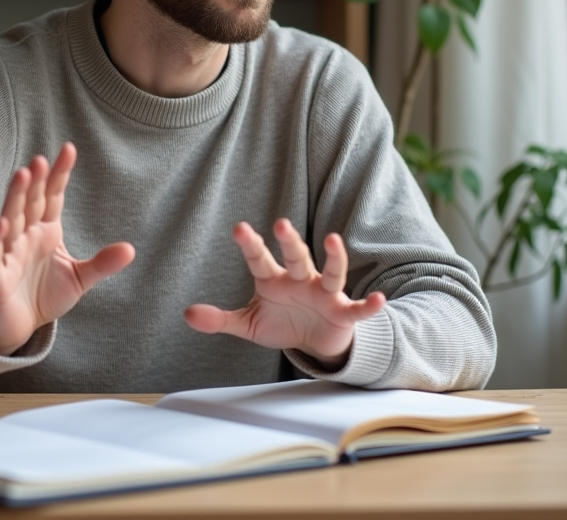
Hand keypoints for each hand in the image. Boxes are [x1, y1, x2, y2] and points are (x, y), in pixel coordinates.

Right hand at [0, 142, 133, 355]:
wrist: (20, 326)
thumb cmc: (45, 294)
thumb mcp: (79, 277)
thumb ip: (102, 263)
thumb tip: (131, 249)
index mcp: (46, 231)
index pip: (52, 197)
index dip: (59, 174)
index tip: (68, 149)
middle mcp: (26, 236)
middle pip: (30, 203)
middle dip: (35, 182)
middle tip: (41, 159)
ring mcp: (9, 254)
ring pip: (11, 220)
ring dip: (15, 198)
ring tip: (23, 175)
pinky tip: (1, 224)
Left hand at [183, 219, 385, 367]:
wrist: (315, 342)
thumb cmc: (282, 323)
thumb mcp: (249, 324)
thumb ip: (221, 319)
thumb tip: (187, 314)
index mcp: (275, 280)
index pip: (260, 260)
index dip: (250, 245)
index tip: (239, 228)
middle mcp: (301, 280)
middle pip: (296, 256)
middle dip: (290, 241)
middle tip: (279, 224)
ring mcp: (324, 294)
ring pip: (329, 272)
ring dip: (332, 257)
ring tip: (332, 240)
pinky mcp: (343, 312)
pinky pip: (357, 308)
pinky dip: (369, 306)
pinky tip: (380, 300)